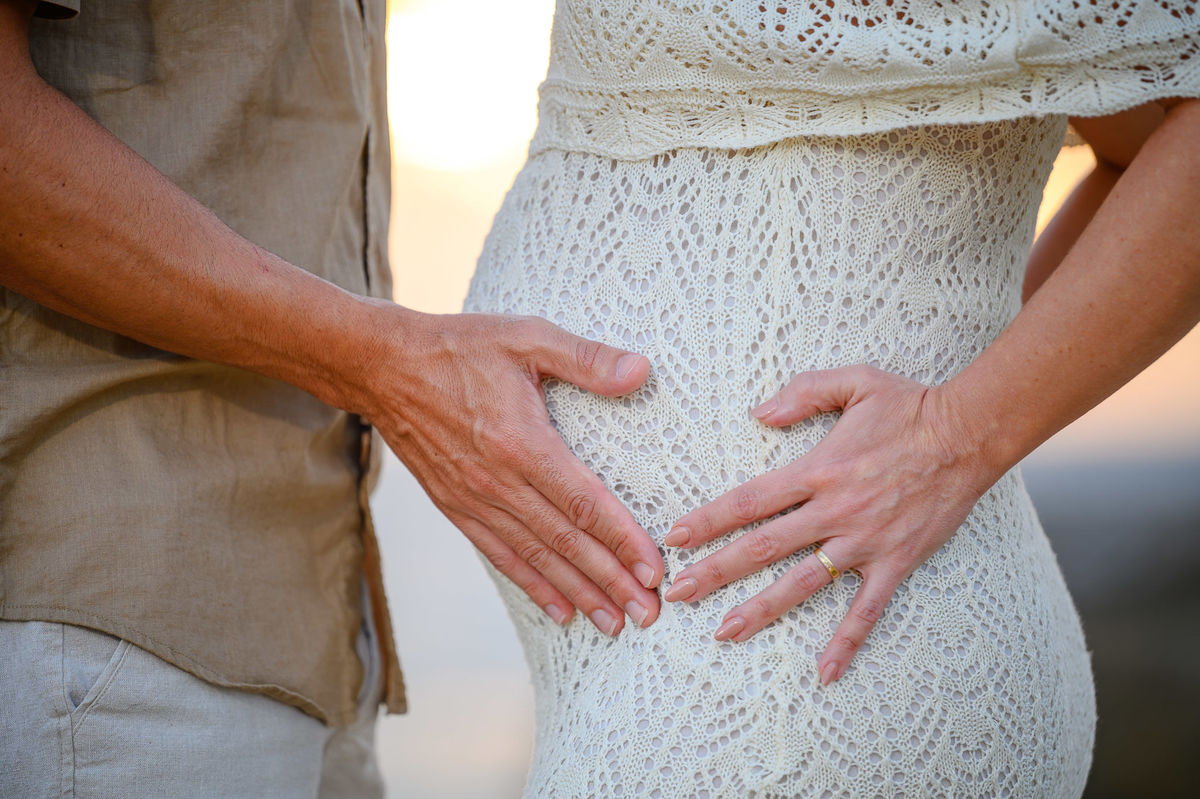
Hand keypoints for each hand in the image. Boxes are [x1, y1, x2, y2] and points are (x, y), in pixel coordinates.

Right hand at [360, 307, 663, 635]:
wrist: (385, 367)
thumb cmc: (461, 348)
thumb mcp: (527, 336)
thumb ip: (586, 358)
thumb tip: (641, 370)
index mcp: (522, 442)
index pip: (583, 502)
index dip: (621, 540)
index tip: (653, 570)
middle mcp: (498, 481)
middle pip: (565, 542)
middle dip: (611, 581)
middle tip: (649, 614)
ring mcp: (475, 500)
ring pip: (537, 558)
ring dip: (578, 594)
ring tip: (614, 624)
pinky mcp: (457, 507)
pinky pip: (501, 555)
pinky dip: (533, 585)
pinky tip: (560, 611)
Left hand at [661, 365, 990, 682]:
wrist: (971, 433)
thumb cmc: (910, 406)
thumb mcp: (853, 381)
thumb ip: (802, 393)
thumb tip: (758, 414)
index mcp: (819, 469)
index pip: (750, 500)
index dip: (709, 520)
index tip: (675, 538)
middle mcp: (835, 509)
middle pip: (763, 547)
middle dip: (715, 571)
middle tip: (676, 593)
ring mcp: (865, 540)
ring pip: (803, 583)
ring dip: (761, 609)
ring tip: (724, 632)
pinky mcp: (896, 561)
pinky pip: (867, 610)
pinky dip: (846, 642)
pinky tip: (824, 673)